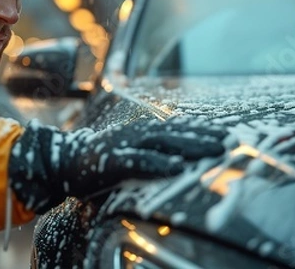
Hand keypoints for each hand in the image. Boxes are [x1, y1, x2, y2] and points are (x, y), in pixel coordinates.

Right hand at [8, 118, 224, 213]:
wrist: (63, 161)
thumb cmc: (100, 160)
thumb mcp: (129, 152)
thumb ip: (151, 151)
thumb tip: (178, 158)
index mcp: (142, 130)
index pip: (178, 127)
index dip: (203, 130)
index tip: (227, 134)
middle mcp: (137, 133)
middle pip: (177, 133)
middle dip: (205, 137)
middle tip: (231, 143)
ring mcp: (126, 144)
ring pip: (164, 143)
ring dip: (191, 146)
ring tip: (214, 152)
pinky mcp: (113, 160)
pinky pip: (140, 161)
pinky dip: (159, 163)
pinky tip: (177, 167)